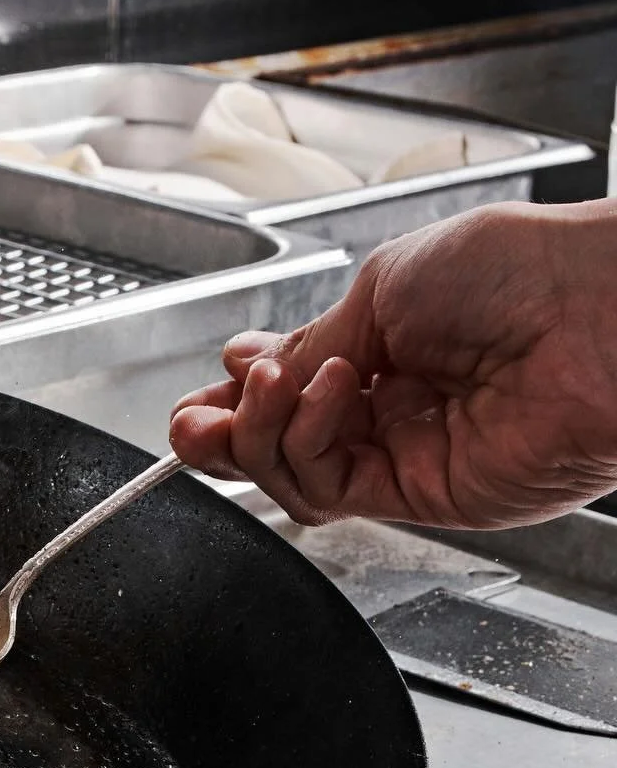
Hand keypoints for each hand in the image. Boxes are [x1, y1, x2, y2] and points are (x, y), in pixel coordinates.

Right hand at [169, 200, 616, 527]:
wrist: (597, 314)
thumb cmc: (522, 272)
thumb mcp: (386, 284)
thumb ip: (310, 340)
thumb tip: (250, 370)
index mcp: (391, 347)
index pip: (293, 389)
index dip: (241, 394)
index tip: (207, 387)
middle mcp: (395, 408)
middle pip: (281, 445)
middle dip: (223, 433)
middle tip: (190, 422)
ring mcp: (406, 455)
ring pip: (292, 475)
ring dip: (257, 432)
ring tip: (264, 384)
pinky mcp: (420, 496)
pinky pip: (328, 488)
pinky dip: (303, 443)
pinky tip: (321, 394)